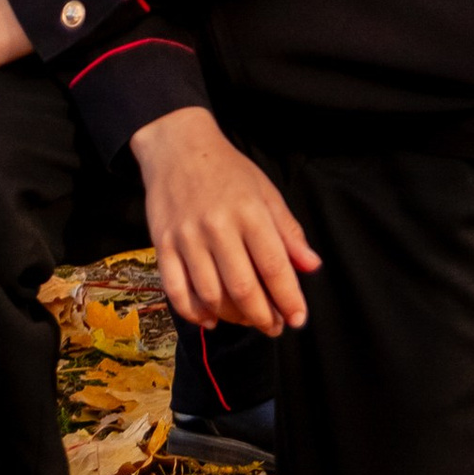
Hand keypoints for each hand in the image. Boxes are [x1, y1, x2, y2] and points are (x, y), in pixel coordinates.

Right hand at [133, 107, 320, 333]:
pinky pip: (177, 291)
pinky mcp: (162, 245)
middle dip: (263, 316)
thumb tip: (311, 266)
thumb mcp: (265, 192)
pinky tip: (210, 319)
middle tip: (274, 327)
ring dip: (232, 317)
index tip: (298, 318)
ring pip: (211, 295)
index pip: (274, 265)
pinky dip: (194, 313)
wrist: (178, 147)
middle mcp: (218, 226)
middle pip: (243, 287)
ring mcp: (187, 237)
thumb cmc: (228, 170)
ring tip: (247, 320)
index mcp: (249, 211)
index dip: (288, 298)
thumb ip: (288, 231)